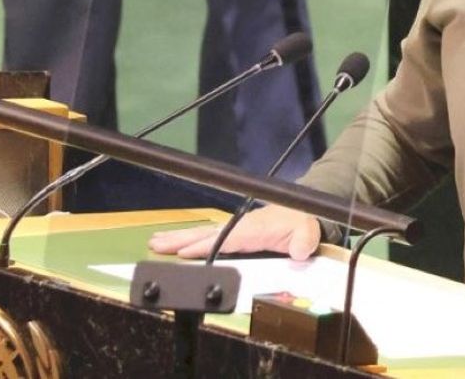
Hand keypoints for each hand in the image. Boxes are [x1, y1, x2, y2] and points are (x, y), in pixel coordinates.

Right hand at [147, 205, 323, 260]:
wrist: (306, 212)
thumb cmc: (304, 224)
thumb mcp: (309, 233)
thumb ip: (304, 242)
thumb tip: (298, 252)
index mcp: (254, 229)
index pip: (225, 239)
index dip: (205, 245)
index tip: (183, 252)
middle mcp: (240, 227)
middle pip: (206, 233)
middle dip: (181, 239)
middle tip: (155, 244)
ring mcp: (236, 229)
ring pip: (204, 233)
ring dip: (179, 238)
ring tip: (155, 242)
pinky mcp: (236, 233)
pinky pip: (210, 236)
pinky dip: (191, 239)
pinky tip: (176, 243)